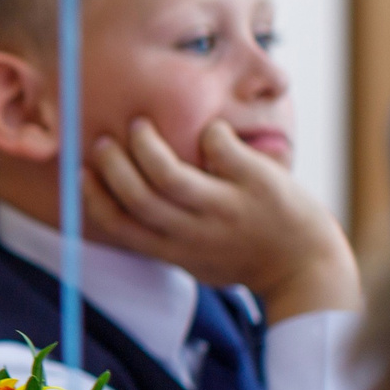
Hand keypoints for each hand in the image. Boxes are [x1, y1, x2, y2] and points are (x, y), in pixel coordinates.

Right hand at [83, 119, 358, 325]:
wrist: (305, 265)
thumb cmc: (244, 259)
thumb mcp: (195, 261)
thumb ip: (162, 239)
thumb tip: (121, 206)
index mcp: (175, 251)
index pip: (120, 223)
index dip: (94, 196)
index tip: (84, 172)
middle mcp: (196, 232)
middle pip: (138, 195)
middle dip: (114, 164)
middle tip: (108, 141)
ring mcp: (227, 208)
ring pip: (169, 173)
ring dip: (147, 144)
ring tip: (142, 125)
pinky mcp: (257, 183)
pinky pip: (218, 146)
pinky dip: (208, 131)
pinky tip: (208, 128)